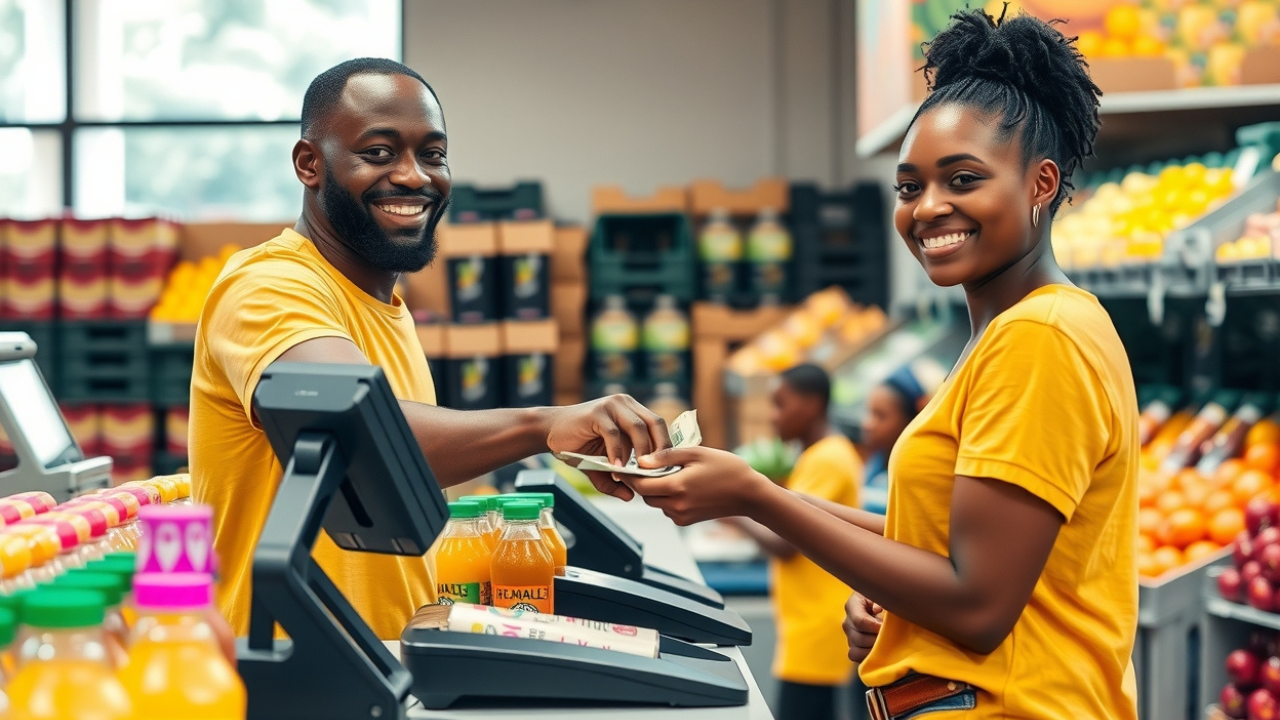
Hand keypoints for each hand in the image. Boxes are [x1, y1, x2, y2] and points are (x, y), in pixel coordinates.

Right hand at [545, 394, 669, 500]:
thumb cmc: (578, 444)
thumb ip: (615, 480)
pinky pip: (614, 433)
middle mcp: (625, 404)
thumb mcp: (600, 465)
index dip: (665, 447)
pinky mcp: (597, 413)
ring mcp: (611, 406)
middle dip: (659, 450)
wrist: (549, 431)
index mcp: (632, 411)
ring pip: (638, 428)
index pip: (658, 426)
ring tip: (638, 473)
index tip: (664, 470)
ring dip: (641, 452)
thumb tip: (630, 497)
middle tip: (655, 473)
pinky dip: (618, 452)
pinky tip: (616, 467)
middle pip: (654, 424)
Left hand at [626, 446, 773, 524]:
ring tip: (668, 472)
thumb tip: (642, 460)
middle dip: (643, 482)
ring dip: (656, 489)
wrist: (749, 494)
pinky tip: (681, 484)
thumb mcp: (696, 453)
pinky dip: (667, 497)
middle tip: (646, 465)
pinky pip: (667, 508)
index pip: (641, 485)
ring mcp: (681, 516)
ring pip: (656, 503)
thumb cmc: (726, 468)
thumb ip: (667, 456)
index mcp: (677, 487)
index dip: (630, 476)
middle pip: (646, 496)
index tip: (625, 465)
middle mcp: (677, 505)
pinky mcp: (686, 521)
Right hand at [843, 592, 883, 662]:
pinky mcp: (854, 647)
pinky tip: (878, 653)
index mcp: (852, 606)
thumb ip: (879, 600)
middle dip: (875, 640)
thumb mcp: (880, 594)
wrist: (880, 607)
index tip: (886, 627)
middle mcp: (847, 622)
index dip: (874, 627)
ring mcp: (849, 636)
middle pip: (858, 638)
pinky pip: (856, 657)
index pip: (859, 621)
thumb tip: (877, 609)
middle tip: (889, 639)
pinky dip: (867, 657)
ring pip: (855, 650)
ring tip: (883, 646)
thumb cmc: (881, 599)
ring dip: (871, 651)